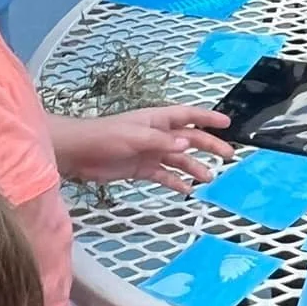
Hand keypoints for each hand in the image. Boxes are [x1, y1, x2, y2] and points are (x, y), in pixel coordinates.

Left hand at [60, 107, 233, 195]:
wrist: (77, 153)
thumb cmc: (104, 136)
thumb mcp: (135, 136)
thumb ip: (161, 141)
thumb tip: (187, 143)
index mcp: (157, 120)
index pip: (188, 116)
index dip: (208, 118)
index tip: (227, 123)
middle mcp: (157, 135)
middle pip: (189, 139)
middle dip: (209, 146)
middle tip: (228, 155)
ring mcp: (150, 152)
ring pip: (179, 159)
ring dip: (194, 167)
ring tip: (209, 177)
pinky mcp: (141, 168)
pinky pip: (164, 175)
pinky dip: (175, 182)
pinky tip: (186, 189)